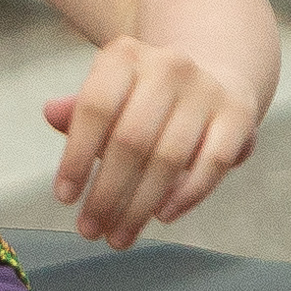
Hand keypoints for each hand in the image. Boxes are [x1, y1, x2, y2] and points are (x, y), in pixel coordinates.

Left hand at [42, 40, 258, 249]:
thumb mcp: (109, 93)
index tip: (64, 198)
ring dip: (140, 205)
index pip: (95, 109)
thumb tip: (50, 113)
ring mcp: (207, 89)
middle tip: (89, 230)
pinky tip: (162, 216)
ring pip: (169, 158)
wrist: (213, 74)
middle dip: (107, 193)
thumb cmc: (145, 96)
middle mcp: (168, 66)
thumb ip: (79, 110)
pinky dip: (186, 195)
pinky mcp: (239, 115)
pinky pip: (212, 164)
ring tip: (119, 235)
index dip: (77, 157)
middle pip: (131, 140)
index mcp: (125, 55)